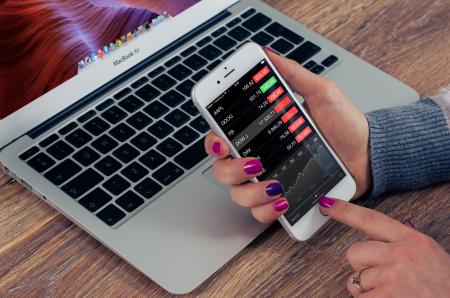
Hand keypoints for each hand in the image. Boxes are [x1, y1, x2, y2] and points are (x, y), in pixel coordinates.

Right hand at [204, 49, 370, 222]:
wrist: (368, 154)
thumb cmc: (345, 124)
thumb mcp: (321, 93)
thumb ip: (293, 75)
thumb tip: (267, 54)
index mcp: (260, 132)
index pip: (222, 137)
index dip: (214, 142)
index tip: (223, 143)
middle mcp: (259, 157)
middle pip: (222, 170)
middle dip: (232, 170)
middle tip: (254, 163)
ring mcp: (268, 181)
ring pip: (238, 194)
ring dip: (252, 193)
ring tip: (277, 186)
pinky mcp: (282, 200)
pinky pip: (260, 213)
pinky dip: (267, 210)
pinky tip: (283, 201)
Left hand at [319, 197, 449, 296]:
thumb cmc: (445, 289)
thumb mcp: (432, 258)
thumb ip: (409, 243)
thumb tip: (396, 227)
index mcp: (414, 241)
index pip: (371, 219)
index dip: (345, 211)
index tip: (326, 204)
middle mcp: (401, 255)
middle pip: (354, 252)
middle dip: (361, 267)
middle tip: (384, 280)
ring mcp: (392, 276)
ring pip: (355, 279)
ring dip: (368, 291)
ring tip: (394, 295)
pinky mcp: (384, 297)